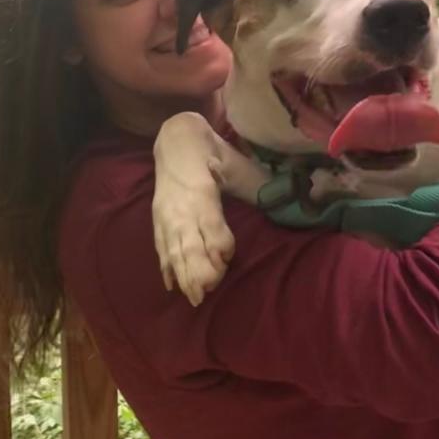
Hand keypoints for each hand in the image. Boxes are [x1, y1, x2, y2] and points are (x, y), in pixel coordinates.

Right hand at [152, 113, 235, 306]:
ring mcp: (166, 215)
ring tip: (193, 298)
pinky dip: (165, 267)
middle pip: (187, 243)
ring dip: (182, 275)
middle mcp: (181, 206)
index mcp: (201, 191)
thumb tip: (280, 197)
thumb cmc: (209, 151)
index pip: (210, 222)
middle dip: (196, 269)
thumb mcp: (234, 162)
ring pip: (173, 249)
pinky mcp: (157, 219)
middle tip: (207, 293)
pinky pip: (160, 246)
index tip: (227, 258)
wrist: (174, 139)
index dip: (218, 242)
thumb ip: (254, 182)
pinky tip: (171, 286)